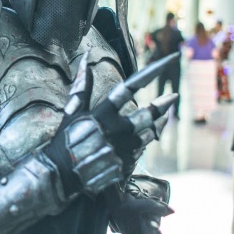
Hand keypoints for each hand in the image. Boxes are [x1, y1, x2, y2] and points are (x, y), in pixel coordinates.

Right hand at [43, 53, 178, 196]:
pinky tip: (146, 135)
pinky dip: (145, 140)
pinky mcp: (124, 165)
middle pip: (147, 114)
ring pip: (148, 133)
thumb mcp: (72, 112)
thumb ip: (83, 86)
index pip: (129, 88)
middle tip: (173, 97)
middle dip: (162, 104)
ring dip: (157, 123)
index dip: (149, 74)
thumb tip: (84, 58)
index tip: (165, 62)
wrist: (61, 174)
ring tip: (164, 115)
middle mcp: (115, 131)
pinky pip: (141, 150)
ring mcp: (122, 149)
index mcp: (103, 114)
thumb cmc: (65, 139)